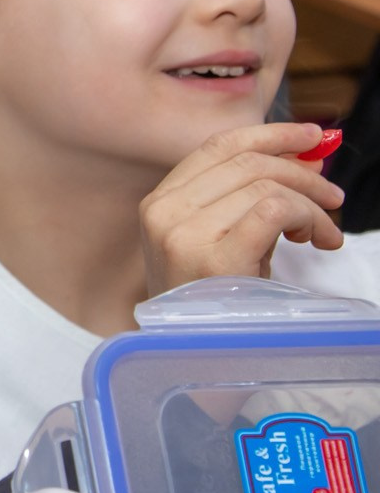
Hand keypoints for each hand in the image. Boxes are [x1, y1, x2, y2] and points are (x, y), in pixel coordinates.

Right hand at [140, 123, 344, 294]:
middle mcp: (164, 212)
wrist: (192, 358)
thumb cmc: (212, 303)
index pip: (218, 147)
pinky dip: (305, 217)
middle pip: (247, 162)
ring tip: (324, 233)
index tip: (310, 136)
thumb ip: (248, 198)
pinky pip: (272, 210)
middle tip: (334, 198)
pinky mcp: (212, 257)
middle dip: (303, 173)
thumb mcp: (219, 241)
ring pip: (265, 186)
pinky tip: (314, 240)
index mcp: (159, 202)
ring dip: (311, 204)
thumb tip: (303, 155)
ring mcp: (183, 233)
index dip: (270, 133)